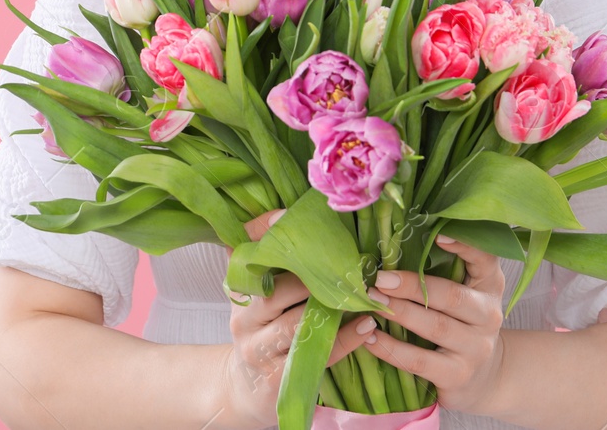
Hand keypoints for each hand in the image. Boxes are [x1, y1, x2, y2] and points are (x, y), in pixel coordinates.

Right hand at [218, 209, 377, 429]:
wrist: (247, 392)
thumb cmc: (266, 334)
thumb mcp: (261, 299)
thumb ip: (275, 267)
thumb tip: (298, 219)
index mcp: (240, 293)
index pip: (242, 255)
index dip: (261, 232)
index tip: (285, 213)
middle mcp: (244, 319)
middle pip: (277, 291)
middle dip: (314, 275)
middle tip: (351, 263)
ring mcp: (257, 350)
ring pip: (295, 324)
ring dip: (334, 308)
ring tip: (366, 295)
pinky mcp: (275, 379)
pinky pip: (315, 355)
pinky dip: (344, 340)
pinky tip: (366, 326)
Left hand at [360, 234, 507, 413]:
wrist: (484, 377)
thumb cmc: (464, 323)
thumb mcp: (467, 293)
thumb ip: (446, 269)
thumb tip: (395, 243)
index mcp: (490, 286)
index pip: (484, 260)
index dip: (464, 246)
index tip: (438, 235)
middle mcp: (488, 315)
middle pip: (451, 296)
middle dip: (412, 285)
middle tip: (380, 278)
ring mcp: (475, 348)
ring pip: (435, 327)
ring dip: (400, 312)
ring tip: (372, 301)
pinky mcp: (457, 375)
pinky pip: (419, 361)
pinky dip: (391, 349)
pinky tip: (370, 337)